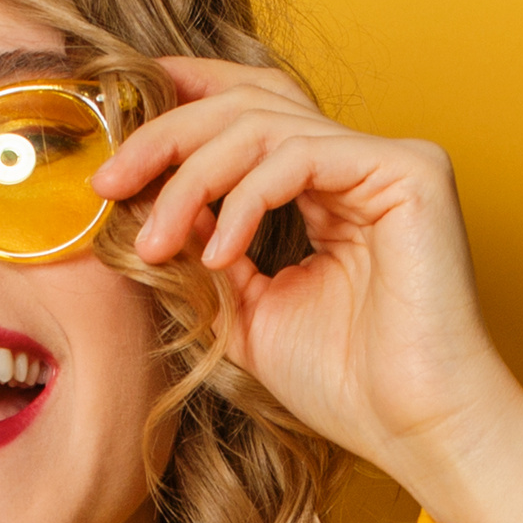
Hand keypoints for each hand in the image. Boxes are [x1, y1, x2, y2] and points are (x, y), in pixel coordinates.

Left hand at [89, 57, 522, 522]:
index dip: (183, 92)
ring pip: (263, 125)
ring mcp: (388, 160)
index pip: (249, 107)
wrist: (414, 429)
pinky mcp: (411, 172)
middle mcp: (357, 161)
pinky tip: (220, 251)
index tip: (113, 116)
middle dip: (164, 136)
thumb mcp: (243, 307)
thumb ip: (203, 249)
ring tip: (155, 241)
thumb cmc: (344, 383)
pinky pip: (301, 156)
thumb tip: (141, 202)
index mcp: (325, 183)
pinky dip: (246, 199)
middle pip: (245, 104)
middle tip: (108, 183)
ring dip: (191, 180)